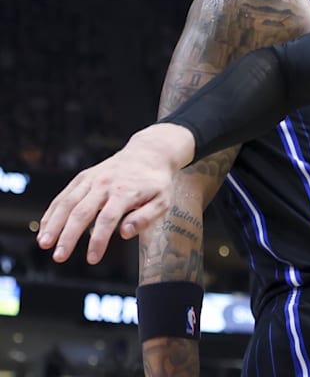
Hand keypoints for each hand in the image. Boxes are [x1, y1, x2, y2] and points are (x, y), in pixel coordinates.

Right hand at [36, 123, 193, 263]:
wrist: (149, 153)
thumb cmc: (156, 182)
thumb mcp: (162, 201)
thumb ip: (145, 218)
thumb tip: (124, 233)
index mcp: (125, 192)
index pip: (108, 219)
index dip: (98, 240)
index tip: (92, 259)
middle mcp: (105, 185)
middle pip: (82, 212)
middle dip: (68, 236)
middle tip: (59, 257)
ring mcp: (92, 179)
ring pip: (67, 203)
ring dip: (53, 224)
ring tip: (44, 244)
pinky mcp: (83, 177)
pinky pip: (64, 195)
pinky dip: (52, 212)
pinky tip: (45, 228)